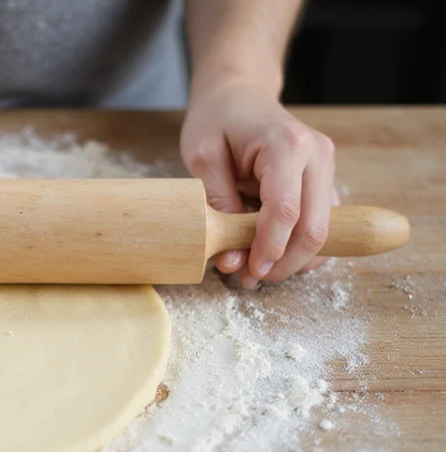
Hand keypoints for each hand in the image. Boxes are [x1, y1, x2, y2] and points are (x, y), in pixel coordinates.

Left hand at [180, 78, 339, 288]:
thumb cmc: (216, 120)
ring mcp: (326, 167)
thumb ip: (217, 205)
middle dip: (284, 263)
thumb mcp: (202, 157)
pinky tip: (271, 256)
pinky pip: (321, 223)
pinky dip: (299, 246)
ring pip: (324, 230)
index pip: (286, 210)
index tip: (248, 272)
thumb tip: (230, 258)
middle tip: (250, 280)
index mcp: (286, 145)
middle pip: (314, 227)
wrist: (238, 93)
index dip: (269, 248)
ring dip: (294, 260)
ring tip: (256, 272)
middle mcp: (317, 155)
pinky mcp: (324, 180)